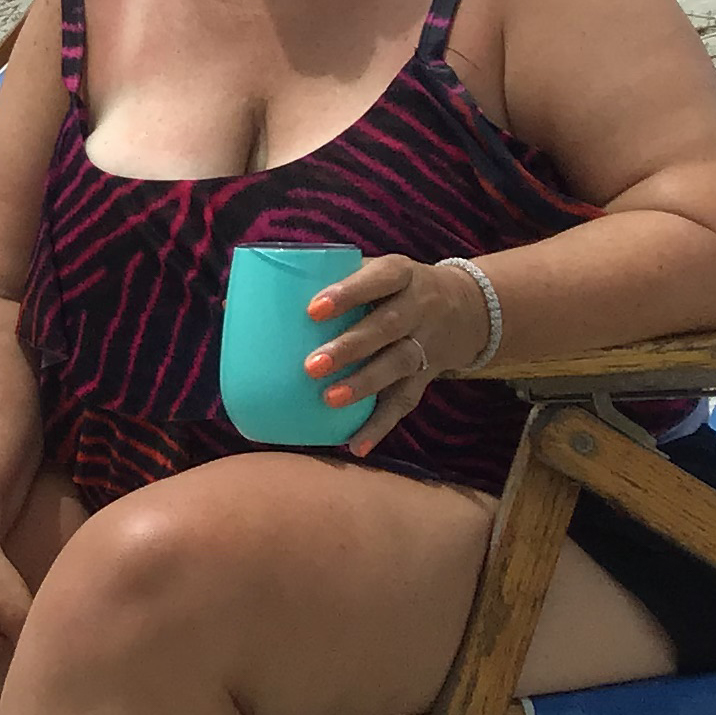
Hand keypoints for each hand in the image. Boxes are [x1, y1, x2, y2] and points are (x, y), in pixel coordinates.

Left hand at [303, 253, 496, 456]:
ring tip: (329, 400)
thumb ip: (330, 278)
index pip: (379, 279)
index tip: (313, 310)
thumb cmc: (395, 286)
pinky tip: (355, 444)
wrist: (468, 306)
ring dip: (364, 385)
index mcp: (401, 274)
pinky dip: (380, 425)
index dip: (348, 293)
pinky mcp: (426, 375)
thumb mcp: (377, 269)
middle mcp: (419, 307)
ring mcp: (426, 343)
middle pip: (387, 327)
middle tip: (311, 365)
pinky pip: (405, 401)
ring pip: (398, 364)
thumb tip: (248, 301)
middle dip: (349, 347)